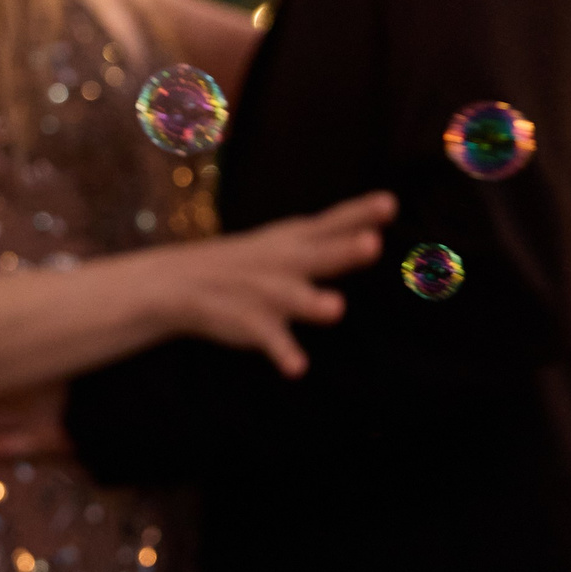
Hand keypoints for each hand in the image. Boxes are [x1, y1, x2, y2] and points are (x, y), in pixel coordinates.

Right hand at [162, 192, 390, 377]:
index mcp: (295, 239)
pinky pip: (271, 341)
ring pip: (296, 299)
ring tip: (336, 308)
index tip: (390, 203)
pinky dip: (284, 354)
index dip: (362, 213)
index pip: (333, 222)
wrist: (180, 282)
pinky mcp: (252, 323)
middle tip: (372, 243)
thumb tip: (377, 234)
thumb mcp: (286, 241)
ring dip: (314, 303)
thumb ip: (331, 238)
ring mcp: (268, 293)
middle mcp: (286, 262)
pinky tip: (297, 369)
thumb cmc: (251, 262)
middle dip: (346, 250)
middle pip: (322, 255)